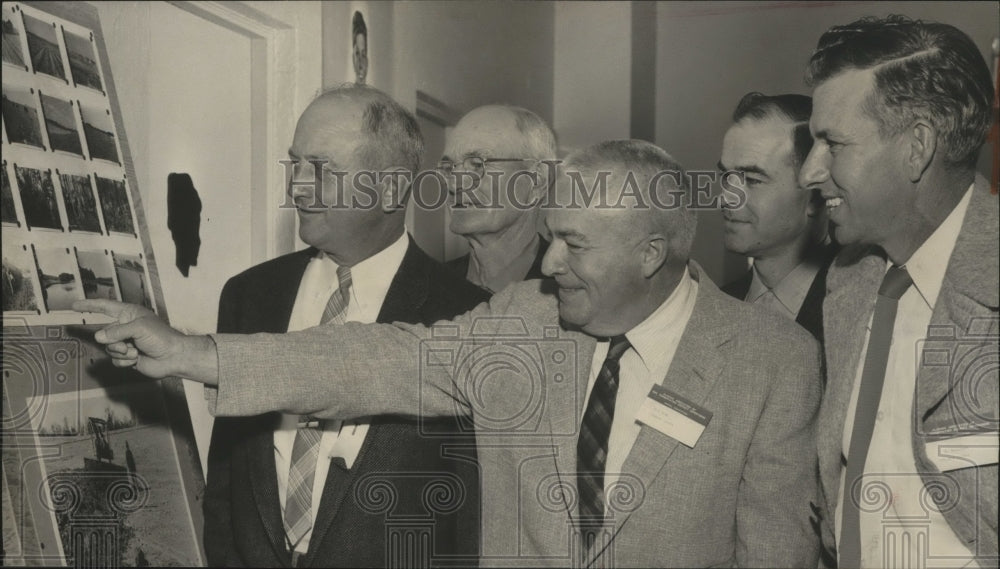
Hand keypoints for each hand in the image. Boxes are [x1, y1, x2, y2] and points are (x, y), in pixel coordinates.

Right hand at [73, 299, 216, 382]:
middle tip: (128, 345)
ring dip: (121, 353)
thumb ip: (116, 331)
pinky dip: (124, 362)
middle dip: (114, 342)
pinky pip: (115, 360)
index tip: (74, 305)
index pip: (105, 307)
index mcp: (128, 314)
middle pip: (104, 334)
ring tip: (135, 352)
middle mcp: (125, 327)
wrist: (173, 357)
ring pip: (108, 348)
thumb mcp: (139, 328)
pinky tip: (137, 360)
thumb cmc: (161, 337)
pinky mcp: (127, 357)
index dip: (89, 305)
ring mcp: (126, 343)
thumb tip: (98, 337)